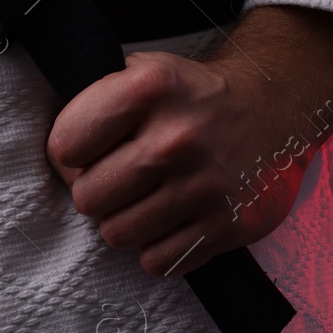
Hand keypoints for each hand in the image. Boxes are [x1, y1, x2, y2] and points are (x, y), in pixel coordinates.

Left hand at [44, 5, 332, 277]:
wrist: (276, 108)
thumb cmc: (192, 96)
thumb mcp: (145, 71)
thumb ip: (98, 102)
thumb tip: (56, 157)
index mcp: (149, 89)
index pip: (65, 145)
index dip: (70, 152)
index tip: (89, 151)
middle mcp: (177, 137)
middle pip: (87, 198)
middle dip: (96, 191)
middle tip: (118, 180)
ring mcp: (204, 185)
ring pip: (117, 235)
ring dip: (124, 222)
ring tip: (145, 199)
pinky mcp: (228, 225)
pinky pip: (158, 261)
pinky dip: (158, 248)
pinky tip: (171, 220)